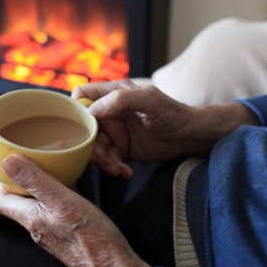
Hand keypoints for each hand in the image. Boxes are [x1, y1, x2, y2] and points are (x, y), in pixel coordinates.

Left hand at [0, 155, 150, 266]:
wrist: (112, 265)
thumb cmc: (90, 237)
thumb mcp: (61, 202)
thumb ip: (35, 182)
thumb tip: (8, 162)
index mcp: (31, 219)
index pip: (4, 200)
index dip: (3, 181)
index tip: (13, 163)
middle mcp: (38, 226)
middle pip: (21, 201)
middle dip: (23, 180)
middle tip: (33, 161)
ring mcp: (53, 230)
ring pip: (40, 203)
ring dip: (42, 185)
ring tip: (52, 167)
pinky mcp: (67, 232)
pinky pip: (56, 208)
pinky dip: (59, 193)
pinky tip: (72, 184)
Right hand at [72, 79, 259, 177]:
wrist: (190, 137)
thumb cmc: (173, 113)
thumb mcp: (150, 100)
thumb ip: (122, 99)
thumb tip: (92, 110)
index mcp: (112, 93)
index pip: (82, 96)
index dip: (76, 111)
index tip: (82, 128)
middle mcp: (109, 112)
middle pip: (85, 128)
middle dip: (90, 146)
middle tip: (103, 159)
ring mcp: (114, 131)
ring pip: (94, 147)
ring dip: (103, 162)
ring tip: (118, 170)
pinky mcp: (120, 148)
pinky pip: (108, 160)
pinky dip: (114, 168)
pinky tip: (126, 172)